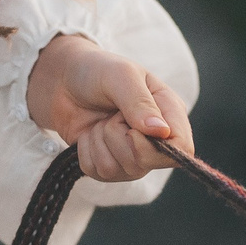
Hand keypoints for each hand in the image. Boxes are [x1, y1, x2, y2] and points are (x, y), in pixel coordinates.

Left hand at [25, 33, 192, 182]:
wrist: (63, 81)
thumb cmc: (97, 71)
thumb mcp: (120, 76)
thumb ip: (140, 102)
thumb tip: (161, 132)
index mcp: (169, 113)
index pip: (182, 148)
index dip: (157, 147)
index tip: (132, 128)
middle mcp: (156, 139)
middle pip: (147, 163)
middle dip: (118, 138)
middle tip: (112, 115)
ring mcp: (133, 155)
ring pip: (120, 170)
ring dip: (100, 142)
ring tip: (100, 121)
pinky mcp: (110, 166)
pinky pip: (99, 173)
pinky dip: (87, 151)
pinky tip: (90, 133)